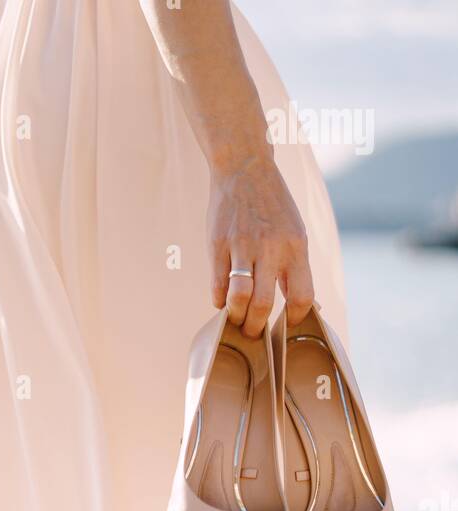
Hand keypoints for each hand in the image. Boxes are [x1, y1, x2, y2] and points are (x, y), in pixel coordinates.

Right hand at [208, 152, 314, 337]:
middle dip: (256, 328)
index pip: (302, 297)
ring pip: (238, 298)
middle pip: (263, 305)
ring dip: (236, 318)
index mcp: (295, 247)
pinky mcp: (218, 245)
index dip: (294, 319)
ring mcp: (242, 246)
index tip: (285, 324)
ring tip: (236, 320)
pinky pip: (217, 286)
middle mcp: (270, 248)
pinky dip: (220, 301)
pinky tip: (223, 300)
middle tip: (253, 332)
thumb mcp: (295, 232)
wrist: (244, 167)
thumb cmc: (273, 206)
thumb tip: (304, 306)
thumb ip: (296, 268)